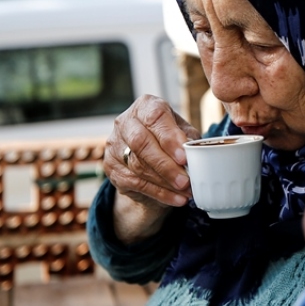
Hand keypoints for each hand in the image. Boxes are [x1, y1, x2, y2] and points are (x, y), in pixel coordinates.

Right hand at [105, 94, 202, 243]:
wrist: (149, 157)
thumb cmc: (171, 138)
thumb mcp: (183, 133)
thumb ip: (188, 139)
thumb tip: (194, 152)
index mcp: (145, 106)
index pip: (155, 118)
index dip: (170, 138)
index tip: (184, 157)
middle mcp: (124, 122)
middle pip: (141, 142)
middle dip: (165, 164)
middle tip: (186, 180)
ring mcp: (114, 144)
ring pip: (137, 165)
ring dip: (164, 182)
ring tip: (186, 191)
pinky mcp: (111, 166)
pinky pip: (134, 182)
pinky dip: (159, 193)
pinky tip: (176, 199)